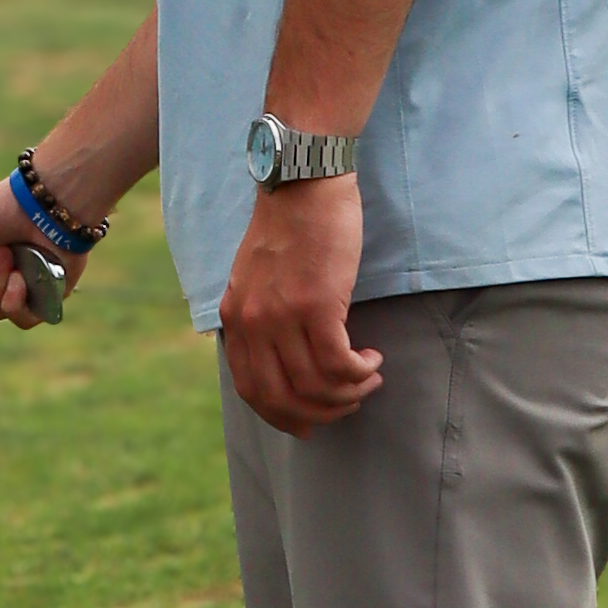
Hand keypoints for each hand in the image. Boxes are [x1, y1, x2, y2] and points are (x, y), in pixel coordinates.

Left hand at [219, 172, 378, 434]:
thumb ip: (260, 316)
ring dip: (349, 392)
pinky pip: (338, 364)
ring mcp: (283, 316)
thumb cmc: (290, 226)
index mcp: (235, 319)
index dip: (282, 416)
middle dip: (320, 414)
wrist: (304, 183)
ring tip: (367, 377)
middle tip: (348, 403)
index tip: (308, 424)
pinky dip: (359, 372)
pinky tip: (372, 359)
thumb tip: (283, 360)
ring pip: (316, 386)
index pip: (251, 390)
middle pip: (283, 399)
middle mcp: (253, 323)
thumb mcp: (255, 277)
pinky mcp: (317, 306)